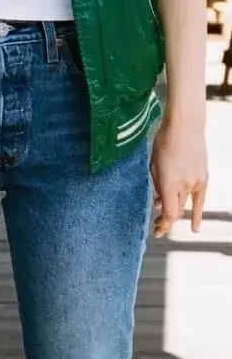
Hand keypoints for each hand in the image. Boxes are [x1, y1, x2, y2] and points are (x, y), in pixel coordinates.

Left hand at [150, 114, 207, 237]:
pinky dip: (196, 215)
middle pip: (176, 211)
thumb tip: (158, 203)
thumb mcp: (153, 165)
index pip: (169, 213)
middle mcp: (184, 185)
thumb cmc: (163, 143)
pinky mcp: (203, 179)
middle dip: (165, 220)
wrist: (185, 127)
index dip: (163, 225)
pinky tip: (195, 228)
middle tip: (156, 225)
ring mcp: (196, 182)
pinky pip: (199, 201)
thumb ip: (157, 185)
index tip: (156, 231)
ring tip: (163, 216)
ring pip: (185, 204)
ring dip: (175, 211)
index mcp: (168, 182)